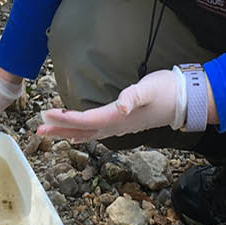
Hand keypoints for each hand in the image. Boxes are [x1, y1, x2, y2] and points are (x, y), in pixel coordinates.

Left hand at [37, 69, 184, 141]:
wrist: (186, 100)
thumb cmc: (168, 90)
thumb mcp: (151, 88)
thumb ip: (135, 96)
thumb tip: (122, 106)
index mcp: (120, 117)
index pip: (87, 120)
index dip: (66, 119)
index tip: (47, 115)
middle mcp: (118, 126)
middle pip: (83, 131)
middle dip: (60, 130)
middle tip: (38, 129)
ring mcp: (121, 127)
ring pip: (88, 134)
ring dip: (67, 133)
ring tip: (48, 134)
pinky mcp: (124, 124)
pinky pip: (97, 133)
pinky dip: (82, 134)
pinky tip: (75, 136)